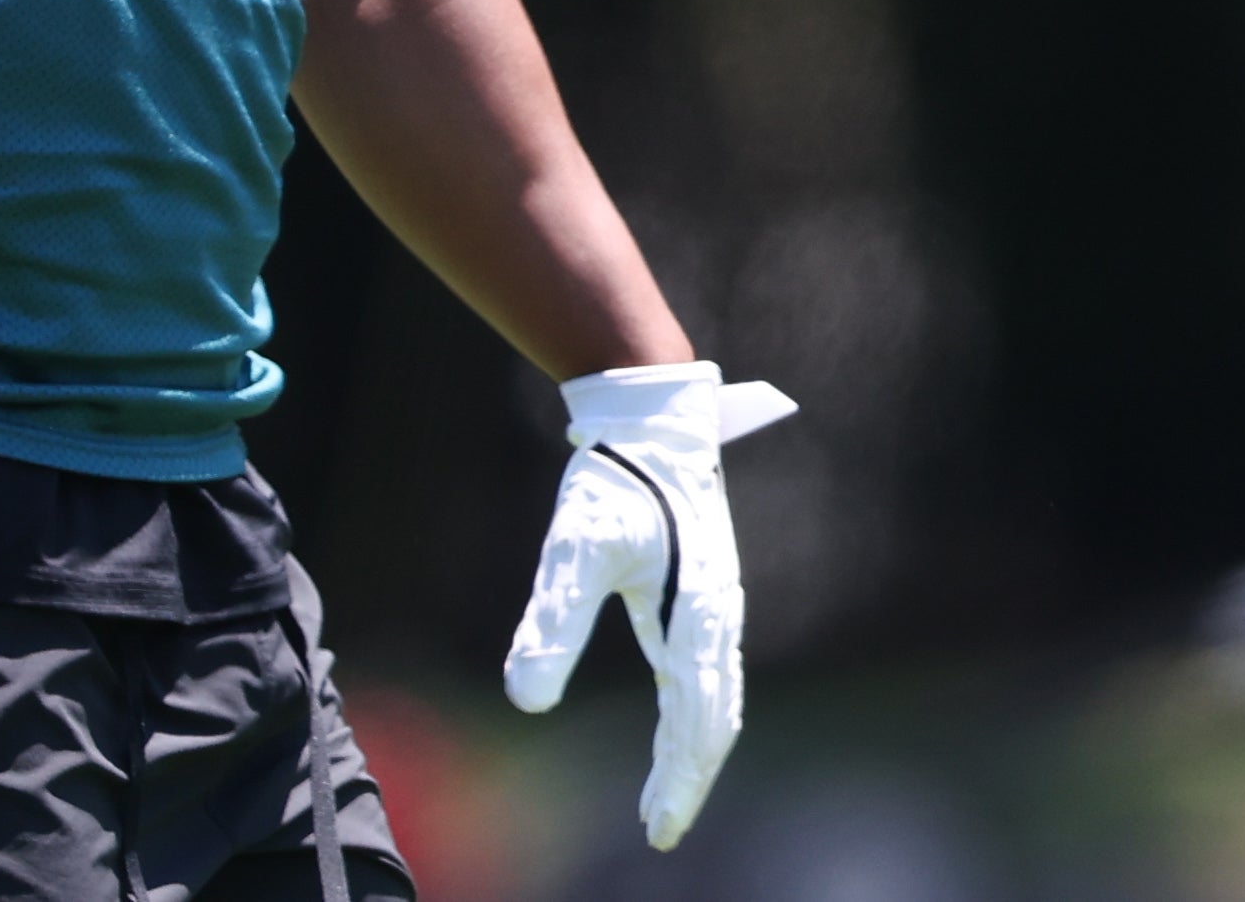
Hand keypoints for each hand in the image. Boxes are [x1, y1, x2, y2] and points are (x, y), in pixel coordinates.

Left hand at [501, 362, 795, 847]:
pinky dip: (699, 711)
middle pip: (716, 720)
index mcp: (699, 619)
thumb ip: (551, 624)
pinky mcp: (707, 589)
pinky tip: (678, 720)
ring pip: (719, 698)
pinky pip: (713, 669)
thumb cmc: (613, 477)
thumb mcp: (573, 549)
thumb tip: (525, 701)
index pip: (694, 724)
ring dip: (695, 749)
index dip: (677, 782)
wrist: (650, 414)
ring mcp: (719, 603)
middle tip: (658, 827)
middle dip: (688, 778)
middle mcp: (720, 618)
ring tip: (666, 790)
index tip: (656, 830)